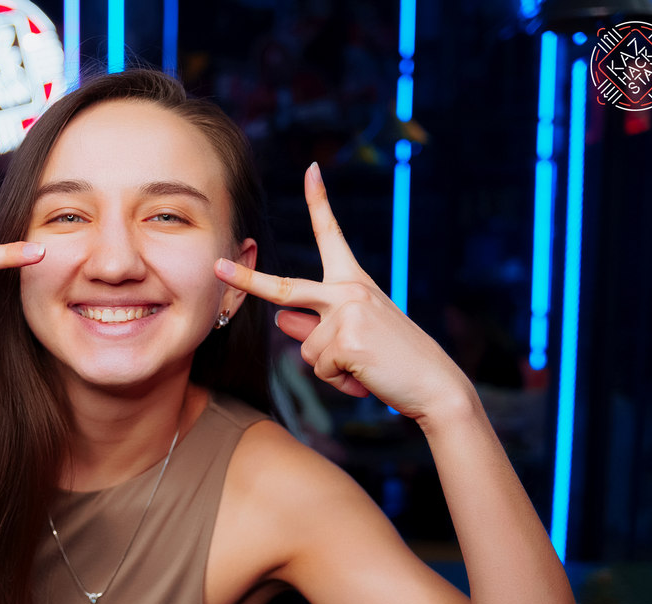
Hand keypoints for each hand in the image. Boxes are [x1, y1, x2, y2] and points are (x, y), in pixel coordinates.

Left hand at [216, 163, 471, 422]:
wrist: (434, 384)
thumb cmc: (394, 361)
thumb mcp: (353, 336)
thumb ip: (315, 325)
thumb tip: (280, 319)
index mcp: (354, 282)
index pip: (331, 236)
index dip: (320, 201)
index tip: (311, 170)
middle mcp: (350, 289)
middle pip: (285, 288)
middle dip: (247, 280)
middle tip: (217, 267)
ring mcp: (347, 312)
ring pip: (307, 350)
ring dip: (330, 369)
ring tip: (364, 367)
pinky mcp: (347, 340)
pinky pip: (320, 369)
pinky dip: (340, 382)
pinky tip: (366, 375)